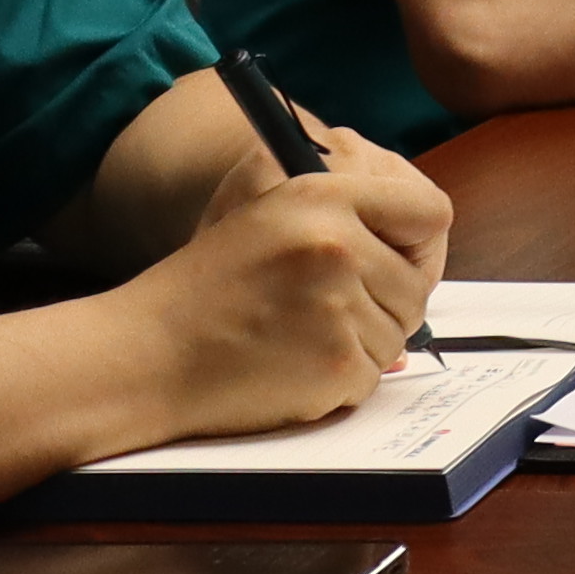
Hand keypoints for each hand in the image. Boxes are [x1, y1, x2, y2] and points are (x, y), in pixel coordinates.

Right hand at [136, 136, 447, 432]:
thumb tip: (428, 239)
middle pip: (419, 282)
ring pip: (399, 333)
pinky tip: (290, 362)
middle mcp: (335, 244)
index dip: (419, 239)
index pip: (430, 211)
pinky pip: (373, 374)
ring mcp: (337, 305)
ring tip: (296, 333)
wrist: (144, 355)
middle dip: (387, 301)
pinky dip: (340, 378)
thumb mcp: (271, 217)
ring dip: (360, 341)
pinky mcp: (335, 362)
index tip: (401, 255)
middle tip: (331, 307)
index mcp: (322, 196)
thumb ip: (351, 215)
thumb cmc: (206, 290)